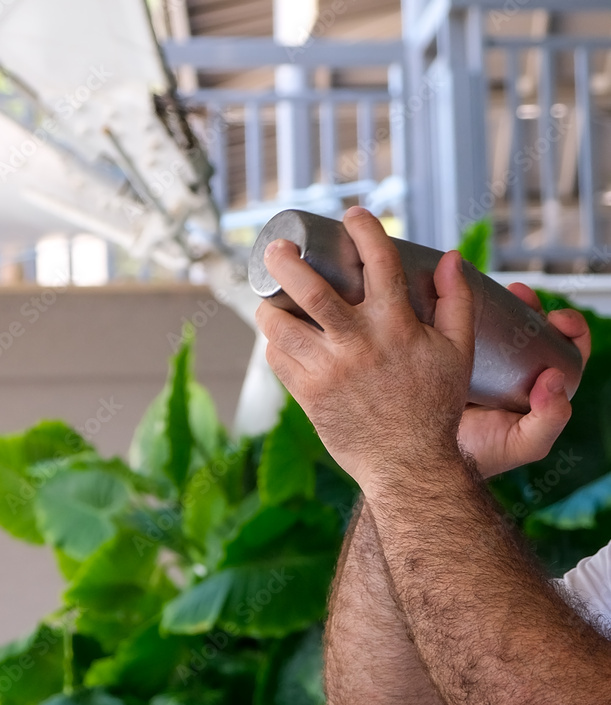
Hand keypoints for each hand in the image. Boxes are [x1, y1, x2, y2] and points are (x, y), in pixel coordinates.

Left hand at [255, 206, 474, 493]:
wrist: (408, 465)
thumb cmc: (434, 409)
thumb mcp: (457, 353)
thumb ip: (456, 303)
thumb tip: (450, 259)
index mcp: (397, 326)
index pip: (378, 262)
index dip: (364, 230)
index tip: (352, 216)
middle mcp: (359, 344)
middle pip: (311, 289)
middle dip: (287, 261)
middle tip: (277, 248)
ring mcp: (329, 371)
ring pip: (282, 326)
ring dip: (270, 307)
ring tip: (271, 301)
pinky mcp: (309, 396)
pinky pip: (279, 360)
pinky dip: (275, 345)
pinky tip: (280, 339)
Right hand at [458, 284, 589, 477]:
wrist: (426, 454)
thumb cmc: (479, 453)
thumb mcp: (524, 443)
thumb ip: (550, 419)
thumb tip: (554, 379)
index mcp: (537, 391)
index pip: (565, 353)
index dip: (570, 332)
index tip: (558, 320)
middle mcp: (512, 374)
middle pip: (532, 330)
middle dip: (533, 306)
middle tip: (522, 294)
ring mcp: (482, 363)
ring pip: (501, 325)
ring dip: (505, 301)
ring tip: (501, 289)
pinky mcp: (454, 355)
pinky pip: (467, 327)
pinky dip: (469, 308)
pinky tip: (467, 300)